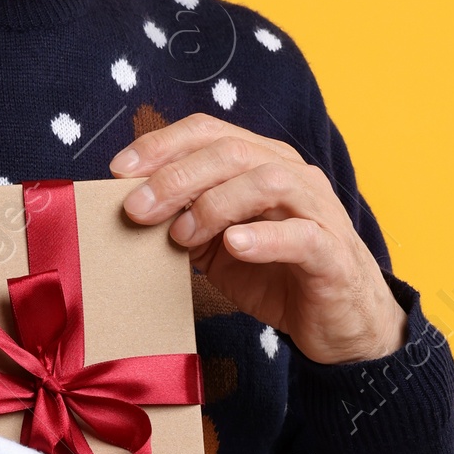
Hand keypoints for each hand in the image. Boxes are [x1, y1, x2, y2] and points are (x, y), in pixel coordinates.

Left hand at [111, 115, 406, 364]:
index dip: (161, 145)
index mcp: (261, 162)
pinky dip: (263, 237)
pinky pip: (300, 235)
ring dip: (214, 204)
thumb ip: (183, 219)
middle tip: (136, 210)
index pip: (209, 131)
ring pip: (267, 181)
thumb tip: (131, 207)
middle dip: (176, 177)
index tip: (118, 171)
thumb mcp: (215, 244)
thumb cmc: (274, 274)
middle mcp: (291, 174)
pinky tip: (234, 245)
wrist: (335, 322)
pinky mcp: (332, 252)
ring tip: (182, 236)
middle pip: (231, 152)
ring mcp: (316, 209)